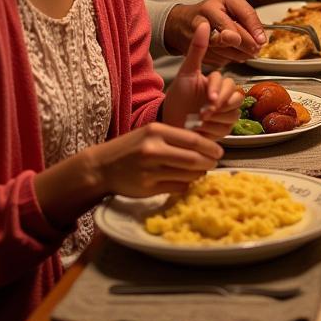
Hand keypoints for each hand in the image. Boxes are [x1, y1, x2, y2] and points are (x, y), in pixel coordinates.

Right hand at [87, 122, 222, 197]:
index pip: (193, 140)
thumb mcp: (150, 133)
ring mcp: (150, 171)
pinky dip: (186, 185)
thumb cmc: (130, 148)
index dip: (210, 147)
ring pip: (187, 175)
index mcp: (156, 132)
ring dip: (199, 174)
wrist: (101, 167)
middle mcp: (153, 150)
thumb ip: (175, 137)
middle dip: (209, 162)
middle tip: (214, 163)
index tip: (219, 151)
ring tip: (200, 171)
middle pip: (193, 159)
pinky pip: (177, 188)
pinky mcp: (147, 189)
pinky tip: (185, 181)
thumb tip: (205, 146)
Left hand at [162, 21, 245, 139]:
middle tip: (203, 112)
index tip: (208, 98)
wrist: (169, 122)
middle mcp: (226, 98)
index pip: (228, 84)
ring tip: (198, 121)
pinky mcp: (224, 130)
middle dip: (219, 106)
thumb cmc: (178, 97)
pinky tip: (201, 129)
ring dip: (214, 119)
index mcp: (219, 83)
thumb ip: (197, 49)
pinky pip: (227, 129)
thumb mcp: (187, 71)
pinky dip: (213, 130)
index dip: (219, 90)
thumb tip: (203, 24)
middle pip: (236, 99)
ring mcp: (226, 114)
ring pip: (233, 115)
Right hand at [163, 0, 265, 65]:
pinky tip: (230, 55)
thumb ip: (248, 21)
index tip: (261, 41)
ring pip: (224, 48)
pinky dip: (226, 58)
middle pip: (233, 33)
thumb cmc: (212, 14)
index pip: (244, 14)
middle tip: (255, 51)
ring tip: (247, 55)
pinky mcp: (192, 45)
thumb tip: (261, 40)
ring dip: (238, 55)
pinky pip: (215, 56)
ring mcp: (198, 29)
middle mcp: (209, 11)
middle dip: (247, 45)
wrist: (180, 24)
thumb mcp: (233, 9)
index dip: (255, 29)